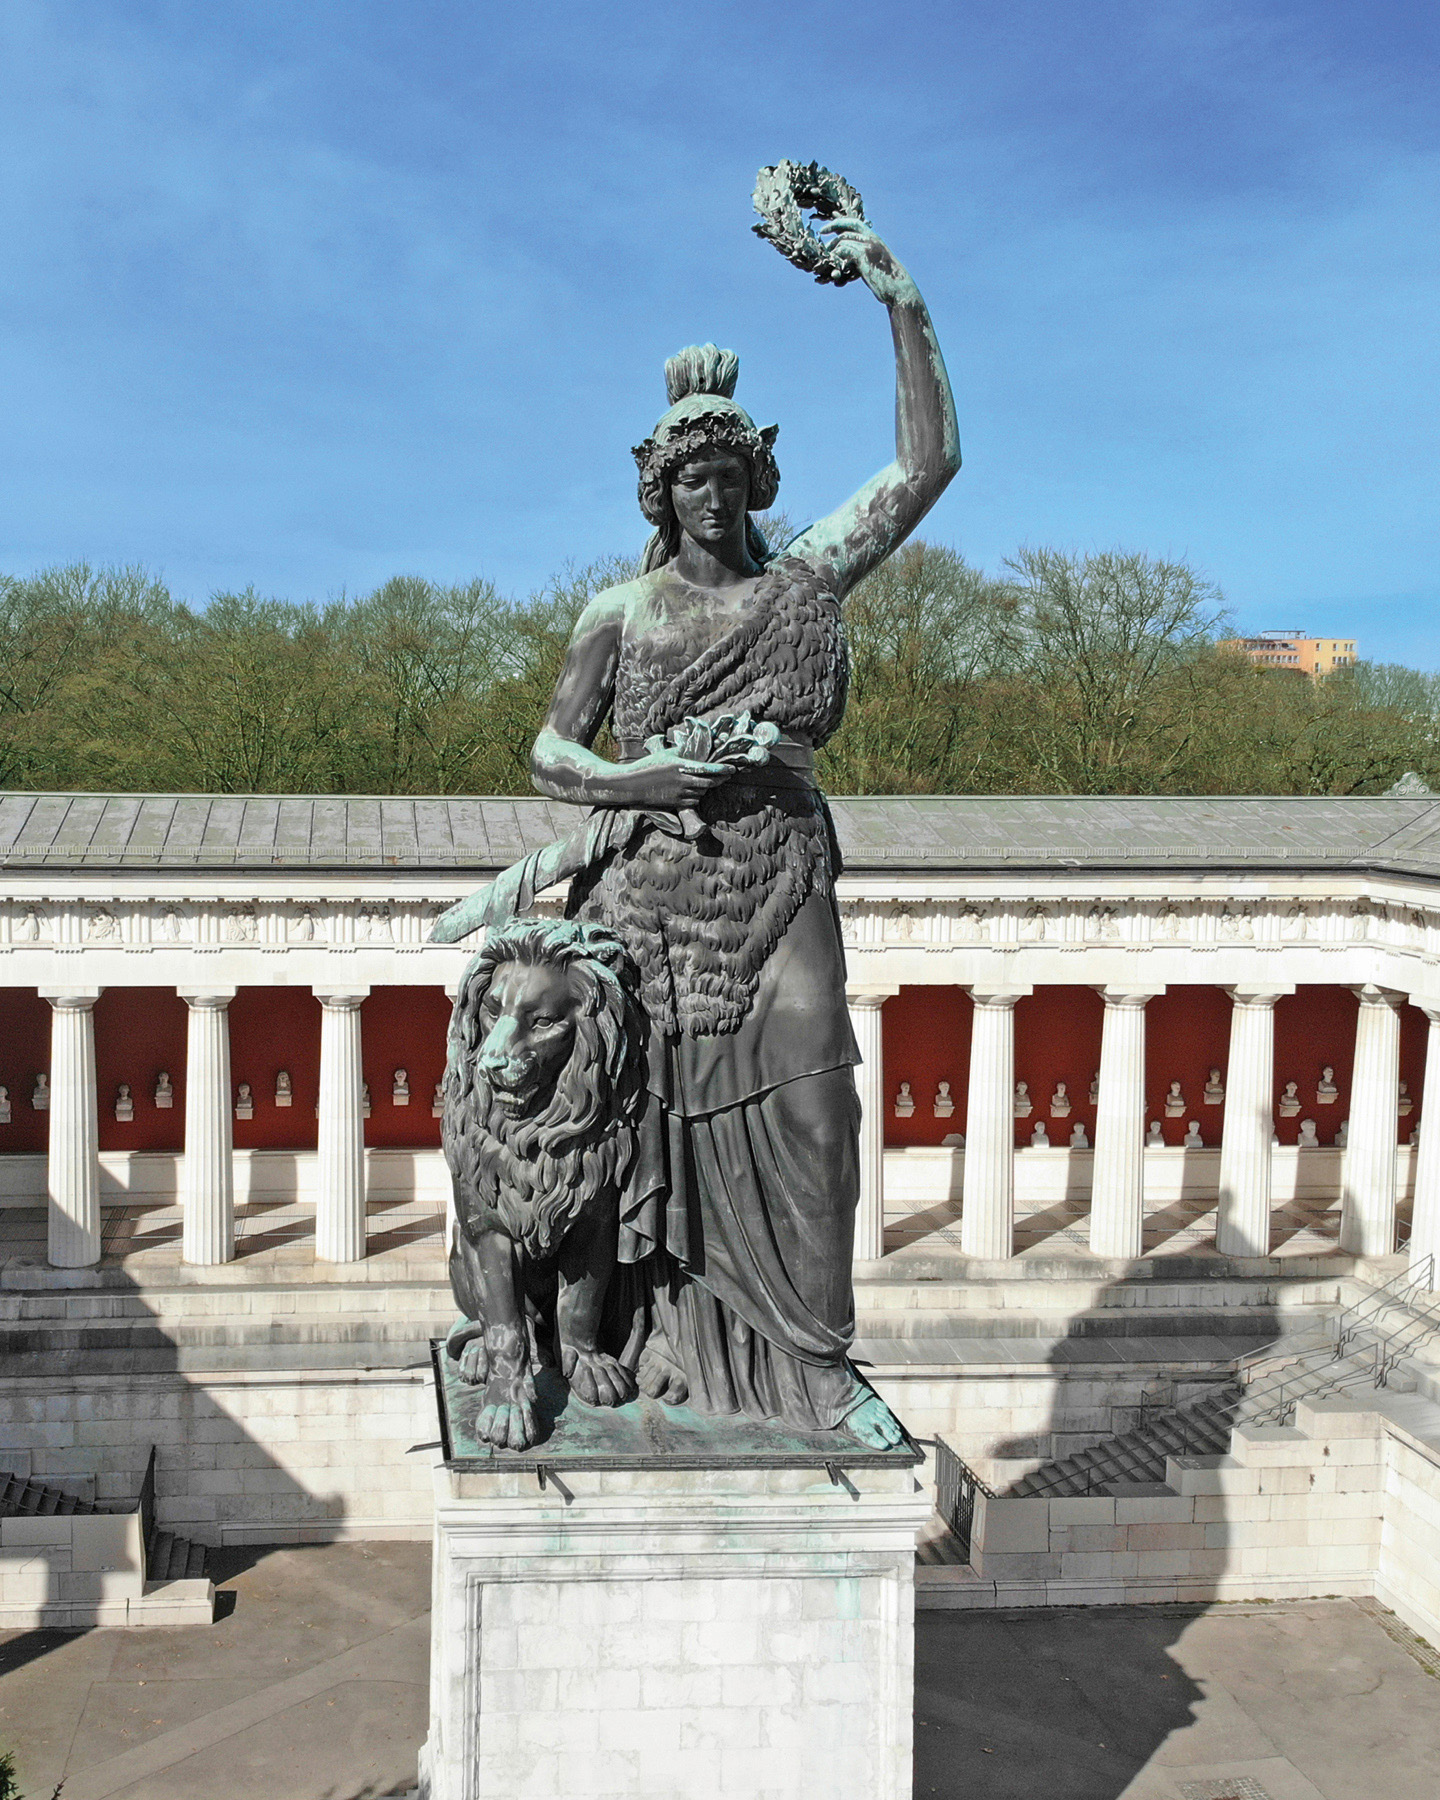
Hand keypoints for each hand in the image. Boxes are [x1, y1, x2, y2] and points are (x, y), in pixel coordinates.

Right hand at [609, 749, 732, 809]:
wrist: (632, 785)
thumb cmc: (647, 766)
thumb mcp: (665, 755)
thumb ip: (681, 752)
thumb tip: (693, 746)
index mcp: (680, 765)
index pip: (707, 768)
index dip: (722, 769)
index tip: (733, 769)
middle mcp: (682, 780)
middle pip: (709, 782)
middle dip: (719, 780)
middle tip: (726, 776)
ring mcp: (679, 793)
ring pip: (702, 792)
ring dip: (706, 787)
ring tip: (706, 781)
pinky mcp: (676, 803)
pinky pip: (694, 801)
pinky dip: (697, 796)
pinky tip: (694, 791)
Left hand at [819, 217, 916, 306]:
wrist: (900, 289)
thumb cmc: (888, 282)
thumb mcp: (876, 265)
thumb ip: (864, 259)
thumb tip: (850, 262)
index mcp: (875, 239)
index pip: (854, 223)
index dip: (838, 223)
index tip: (825, 229)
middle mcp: (872, 238)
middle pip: (846, 229)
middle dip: (831, 232)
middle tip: (822, 242)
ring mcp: (868, 246)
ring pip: (842, 240)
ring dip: (832, 251)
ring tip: (828, 262)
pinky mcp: (864, 255)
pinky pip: (844, 250)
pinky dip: (837, 258)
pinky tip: (836, 270)